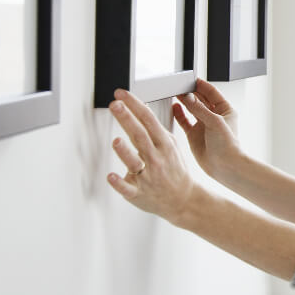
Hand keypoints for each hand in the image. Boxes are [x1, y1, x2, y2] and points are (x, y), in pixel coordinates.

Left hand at [107, 89, 198, 224]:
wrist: (183, 199)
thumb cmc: (174, 170)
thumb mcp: (171, 145)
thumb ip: (156, 129)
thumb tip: (142, 109)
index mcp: (163, 144)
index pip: (148, 119)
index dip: (134, 105)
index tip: (121, 94)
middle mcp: (155, 158)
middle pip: (140, 136)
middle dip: (127, 119)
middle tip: (115, 105)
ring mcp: (147, 176)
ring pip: (135, 163)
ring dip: (125, 152)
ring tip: (116, 140)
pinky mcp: (138, 193)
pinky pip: (128, 188)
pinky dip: (119, 182)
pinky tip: (111, 176)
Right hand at [173, 78, 241, 179]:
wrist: (225, 167)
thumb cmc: (228, 145)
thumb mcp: (214, 122)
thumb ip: (199, 109)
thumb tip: (187, 96)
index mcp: (225, 110)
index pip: (211, 92)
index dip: (201, 85)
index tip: (190, 79)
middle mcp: (214, 116)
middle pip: (200, 99)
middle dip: (190, 92)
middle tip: (179, 85)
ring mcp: (203, 125)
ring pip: (192, 109)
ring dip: (184, 101)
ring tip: (175, 93)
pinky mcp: (194, 135)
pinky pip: (185, 121)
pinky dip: (179, 114)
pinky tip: (174, 107)